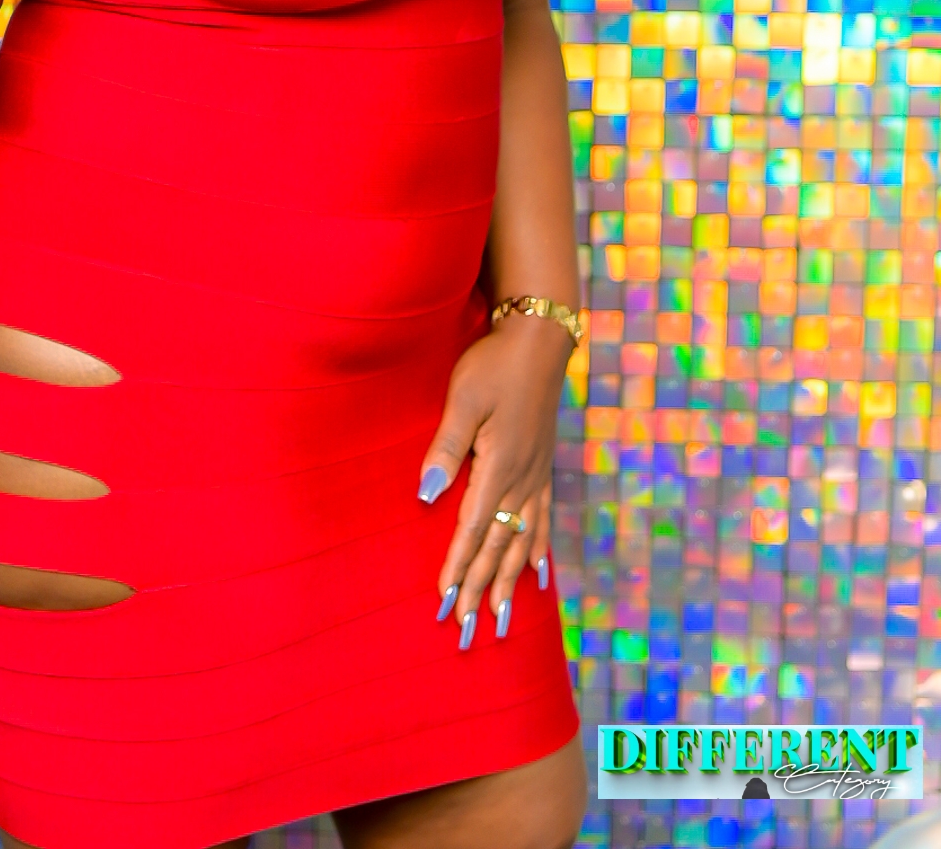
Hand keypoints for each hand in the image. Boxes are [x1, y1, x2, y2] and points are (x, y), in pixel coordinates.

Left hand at [417, 318, 571, 641]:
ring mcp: (536, 475)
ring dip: (508, 580)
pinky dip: (538, 551)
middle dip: (481, 588)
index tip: (444, 601)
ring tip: (501, 618)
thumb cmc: (493, 365)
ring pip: (522, 541)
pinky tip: (539, 573)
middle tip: (467, 630)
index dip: (457, 567)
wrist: (538, 340)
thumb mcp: (463, 400)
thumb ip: (445, 447)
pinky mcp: (542, 466)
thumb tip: (427, 494)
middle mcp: (521, 480)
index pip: (472, 529)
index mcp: (498, 466)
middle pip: (498, 546)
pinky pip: (542, 520)